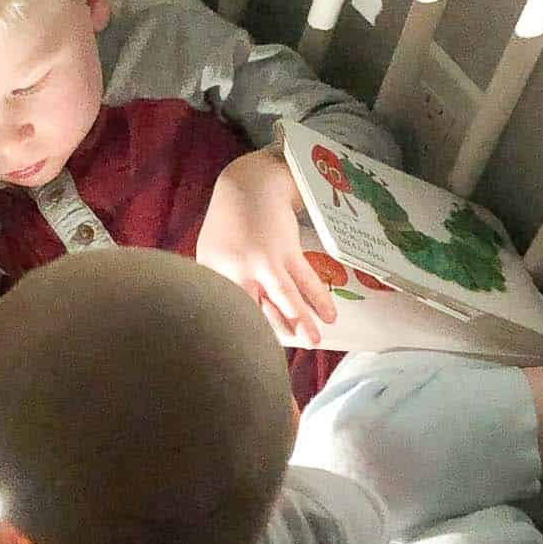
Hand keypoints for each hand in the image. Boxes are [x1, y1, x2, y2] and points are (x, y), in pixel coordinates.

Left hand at [198, 152, 336, 345]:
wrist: (250, 183)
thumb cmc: (229, 222)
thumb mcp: (213, 254)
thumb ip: (222, 284)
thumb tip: (235, 315)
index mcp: (216, 271)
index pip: (228, 309)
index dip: (240, 333)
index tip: (250, 356)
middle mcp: (239, 269)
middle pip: (257, 310)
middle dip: (273, 335)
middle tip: (283, 360)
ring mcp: (264, 261)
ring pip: (286, 299)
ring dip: (303, 322)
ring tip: (315, 342)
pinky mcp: (287, 251)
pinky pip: (306, 280)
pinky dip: (319, 298)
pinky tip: (329, 315)